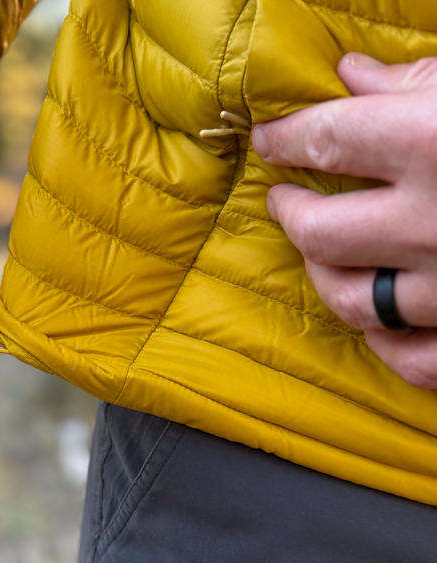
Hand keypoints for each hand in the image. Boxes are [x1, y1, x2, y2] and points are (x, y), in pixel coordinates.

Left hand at [253, 53, 436, 388]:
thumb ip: (417, 83)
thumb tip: (349, 75)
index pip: (326, 139)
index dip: (287, 139)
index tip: (272, 141)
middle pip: (319, 231)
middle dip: (291, 212)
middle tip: (285, 197)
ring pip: (351, 300)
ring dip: (325, 274)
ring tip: (320, 251)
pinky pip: (413, 360)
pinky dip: (386, 342)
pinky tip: (378, 318)